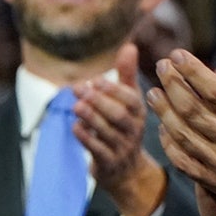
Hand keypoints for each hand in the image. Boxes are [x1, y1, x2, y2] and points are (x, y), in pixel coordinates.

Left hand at [73, 42, 164, 215]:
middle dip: (99, 101)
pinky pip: (98, 150)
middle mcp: (134, 130)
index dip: (114, 90)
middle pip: (120, 116)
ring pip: (108, 133)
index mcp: (139, 113)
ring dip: (91, 117)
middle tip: (78, 88)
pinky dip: (85, 137)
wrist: (126, 170)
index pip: (132, 100)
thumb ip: (126, 75)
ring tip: (75, 105)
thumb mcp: (129, 102)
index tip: (96, 79)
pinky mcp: (109, 163)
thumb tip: (129, 46)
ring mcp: (122, 148)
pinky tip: (75, 126)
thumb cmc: (124, 127)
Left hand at [148, 48, 215, 215]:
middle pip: (192, 109)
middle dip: (172, 84)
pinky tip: (163, 128)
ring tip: (153, 93)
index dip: (193, 70)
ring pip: (183, 134)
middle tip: (160, 66)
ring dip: (163, 111)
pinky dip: (170, 143)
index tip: (177, 55)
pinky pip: (184, 161)